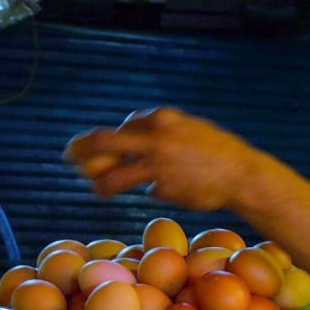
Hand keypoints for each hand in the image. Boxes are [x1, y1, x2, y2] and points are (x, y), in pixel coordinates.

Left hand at [62, 107, 253, 211]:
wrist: (242, 175)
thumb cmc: (218, 152)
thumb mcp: (190, 129)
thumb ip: (162, 132)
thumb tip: (135, 137)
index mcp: (161, 118)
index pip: (125, 127)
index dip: (111, 140)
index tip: (97, 149)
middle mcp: (154, 137)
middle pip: (103, 142)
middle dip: (81, 149)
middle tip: (68, 156)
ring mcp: (157, 163)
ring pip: (114, 176)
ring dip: (99, 184)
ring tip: (96, 191)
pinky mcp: (163, 186)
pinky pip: (144, 189)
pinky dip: (146, 191)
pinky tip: (158, 192)